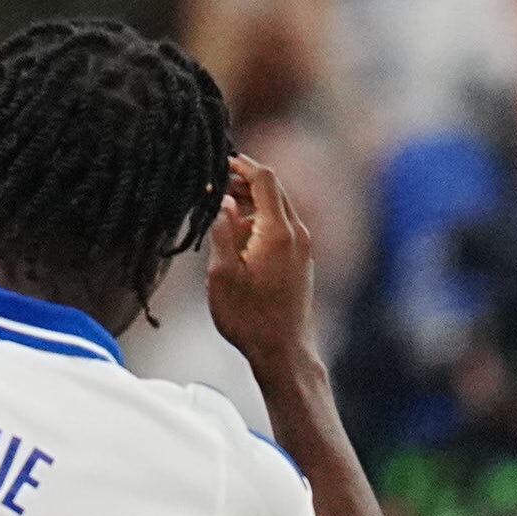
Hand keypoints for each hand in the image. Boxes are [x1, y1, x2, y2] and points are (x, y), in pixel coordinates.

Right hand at [204, 155, 322, 368]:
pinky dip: (260, 220)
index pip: (265, 179)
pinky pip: (282, 226)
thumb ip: (222, 231)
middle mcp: (297, 234)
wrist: (283, 352)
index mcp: (278, 232)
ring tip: (221, 212)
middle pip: (273, 189)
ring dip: (250, 202)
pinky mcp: (301, 260)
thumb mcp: (223, 274)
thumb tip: (223, 200)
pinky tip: (238, 236)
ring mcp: (302, 247)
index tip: (218, 163)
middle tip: (214, 185)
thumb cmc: (249, 318)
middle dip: (243, 181)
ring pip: (277, 208)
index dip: (241, 165)